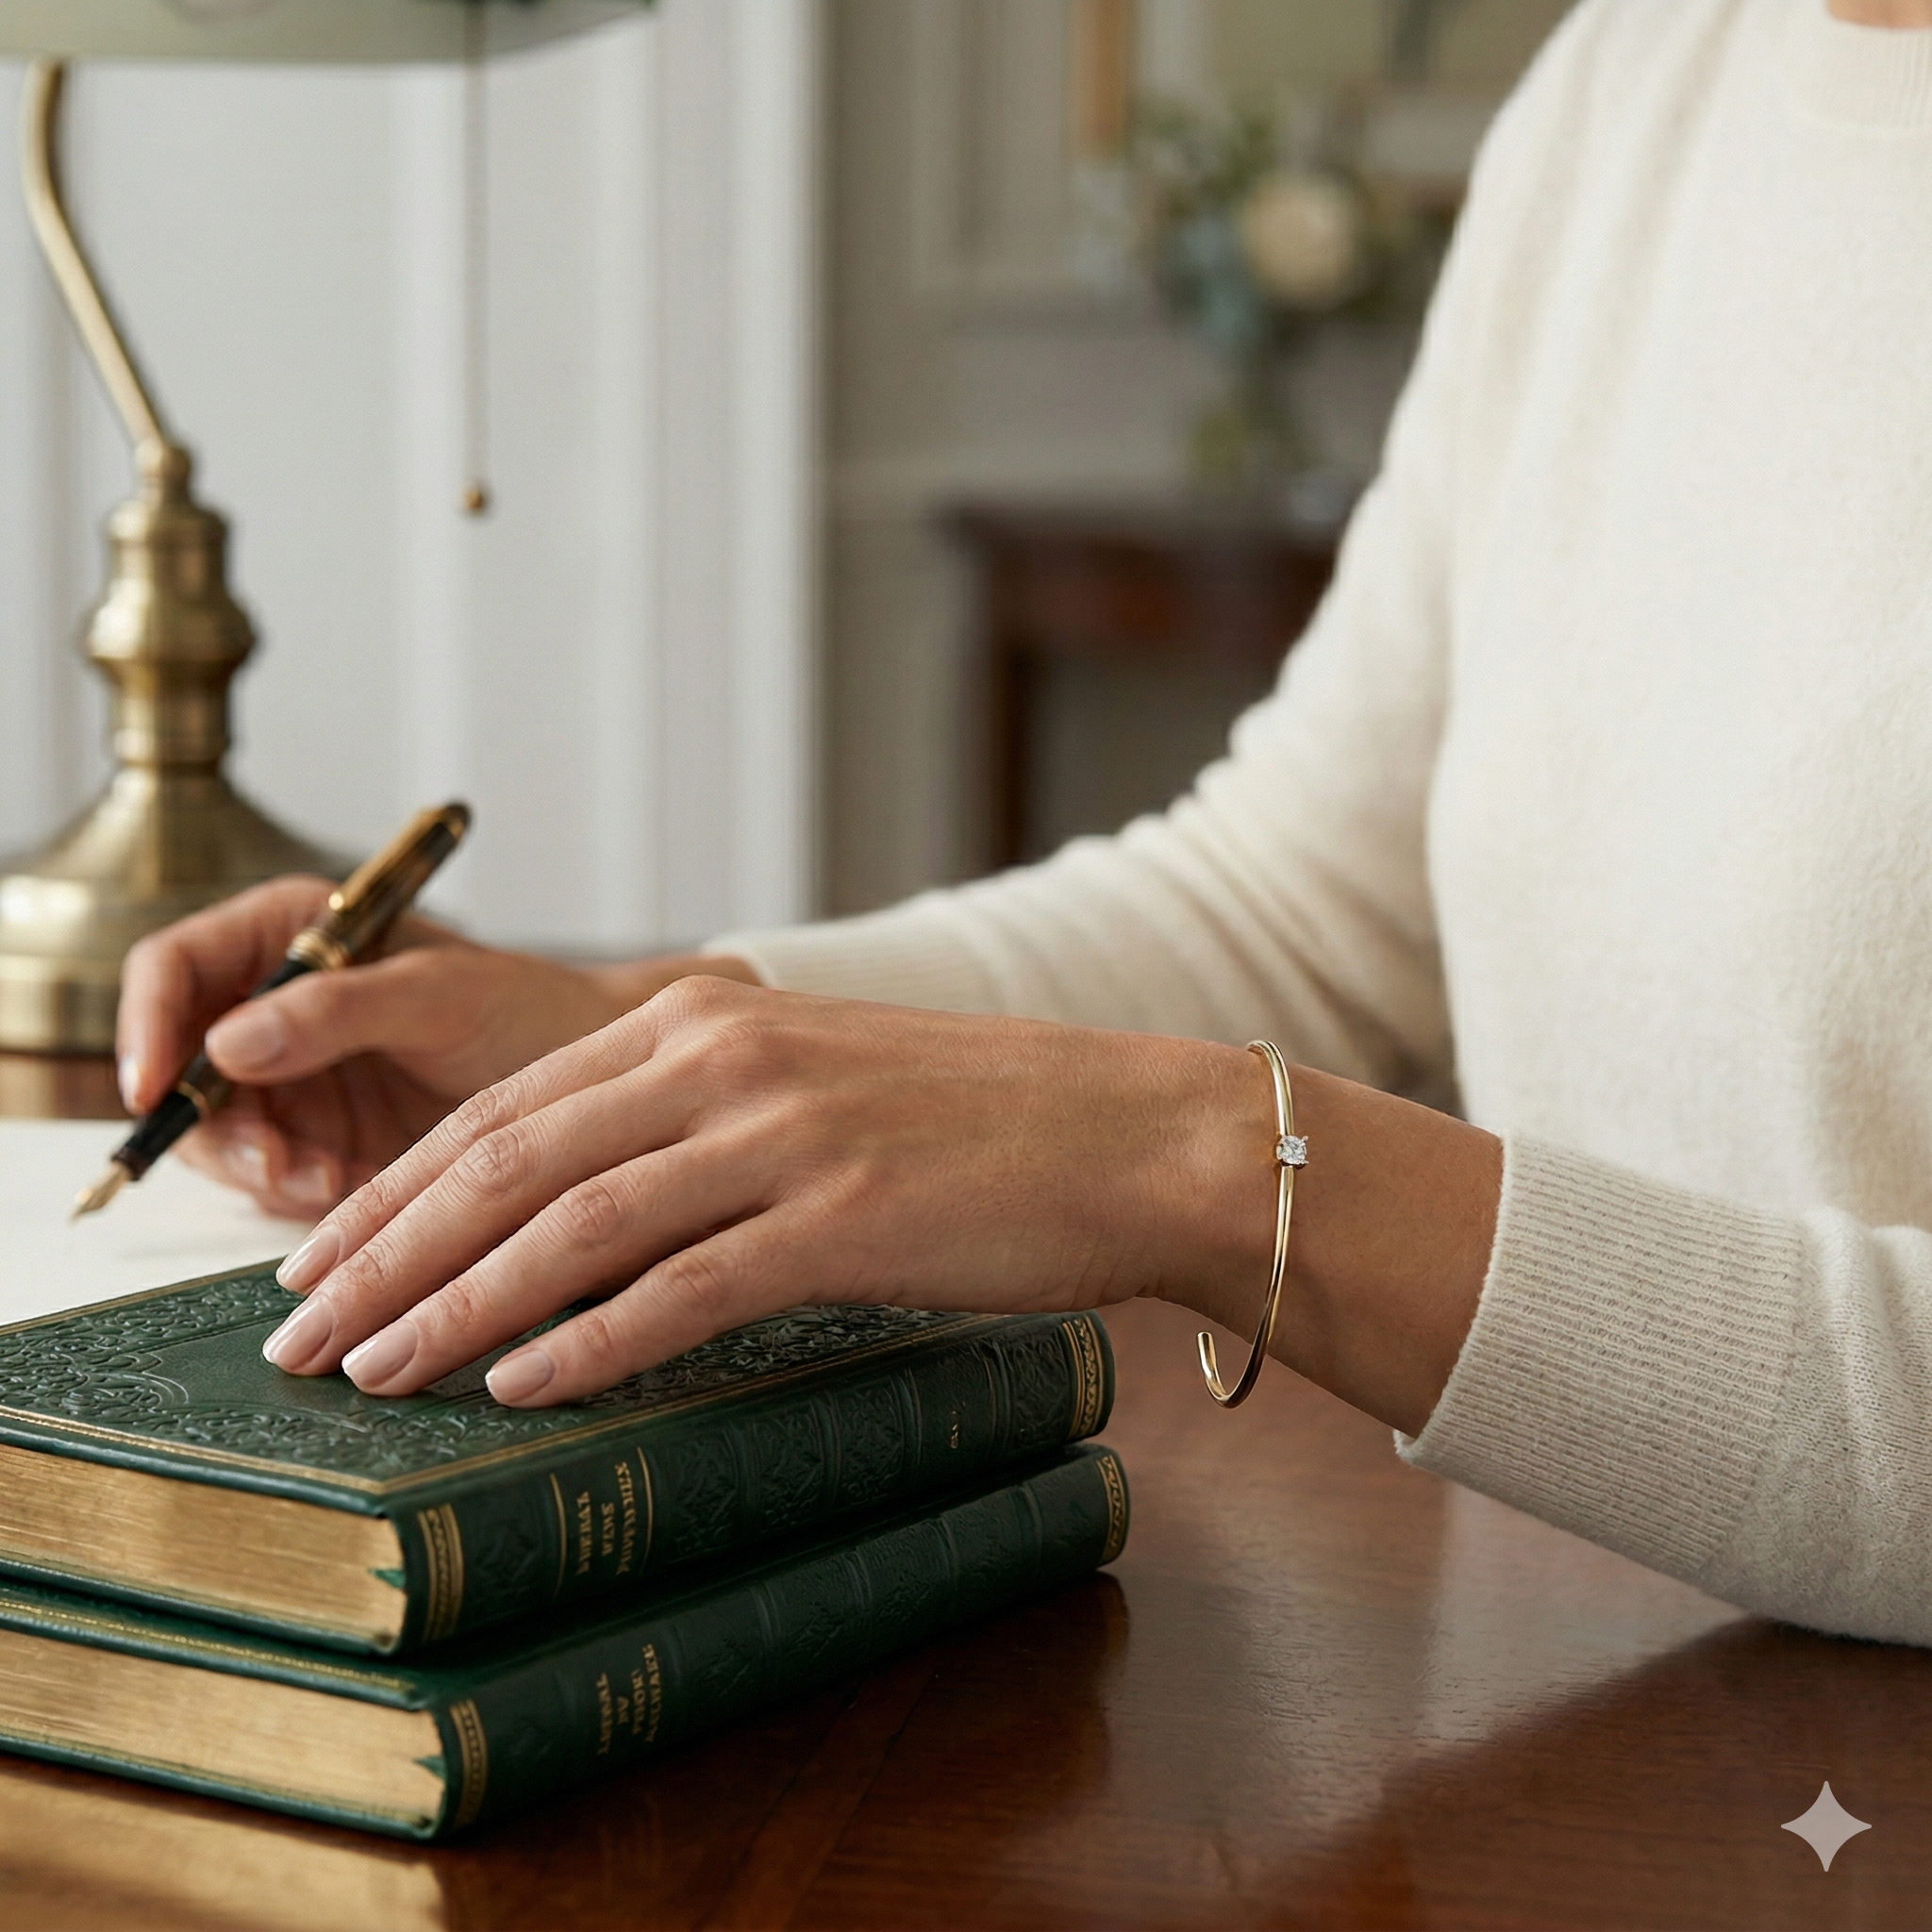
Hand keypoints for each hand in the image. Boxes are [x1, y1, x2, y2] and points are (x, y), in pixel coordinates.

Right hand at [116, 875, 758, 1218]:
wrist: (605, 1086)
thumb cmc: (535, 1012)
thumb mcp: (445, 996)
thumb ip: (340, 1006)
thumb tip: (226, 1039)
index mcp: (293, 935)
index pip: (173, 967)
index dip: (145, 1025)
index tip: (150, 1089)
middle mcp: (277, 1003)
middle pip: (177, 1062)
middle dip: (214, 1121)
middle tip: (277, 1165)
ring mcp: (293, 1076)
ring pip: (218, 1128)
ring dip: (258, 1165)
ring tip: (327, 1184)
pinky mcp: (319, 1139)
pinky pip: (266, 1172)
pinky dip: (291, 1192)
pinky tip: (345, 1195)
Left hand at [260, 977, 1279, 1405]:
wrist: (1129, 1129)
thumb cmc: (976, 1120)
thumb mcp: (813, 1081)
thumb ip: (697, 1118)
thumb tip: (579, 1218)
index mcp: (702, 1020)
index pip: (502, 1110)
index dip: (391, 1192)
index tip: (317, 1261)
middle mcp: (723, 1061)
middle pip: (506, 1162)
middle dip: (382, 1254)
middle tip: (294, 1336)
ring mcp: (781, 1135)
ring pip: (571, 1225)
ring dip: (454, 1306)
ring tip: (371, 1375)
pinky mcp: (841, 1215)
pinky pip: (683, 1287)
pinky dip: (589, 1341)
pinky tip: (520, 1388)